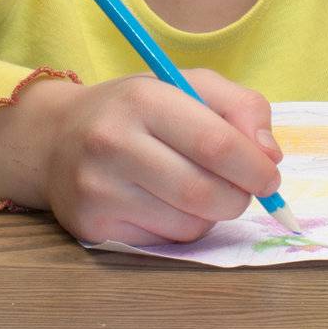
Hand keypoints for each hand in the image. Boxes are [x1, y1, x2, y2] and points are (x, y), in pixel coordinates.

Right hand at [43, 67, 285, 246]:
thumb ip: (240, 107)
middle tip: (245, 189)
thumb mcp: (188, 85)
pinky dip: (183, 228)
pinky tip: (167, 204)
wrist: (57, 138)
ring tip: (200, 189)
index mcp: (143, 99)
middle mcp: (113, 143)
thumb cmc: (136, 109)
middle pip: (203, 192)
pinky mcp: (92, 227)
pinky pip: (164, 243)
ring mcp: (99, 189)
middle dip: (239, 197)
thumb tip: (270, 155)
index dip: (254, 166)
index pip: (214, 143)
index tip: (271, 175)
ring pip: (188, 223)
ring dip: (212, 214)